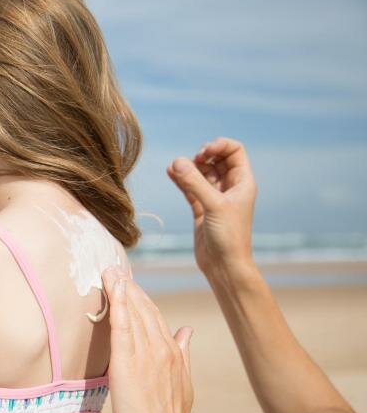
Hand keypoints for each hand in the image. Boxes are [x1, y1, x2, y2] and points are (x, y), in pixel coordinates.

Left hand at [101, 266, 199, 412]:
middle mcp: (162, 348)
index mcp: (174, 353)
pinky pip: (122, 325)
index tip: (130, 282)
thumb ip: (183, 354)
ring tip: (110, 270)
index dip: (141, 298)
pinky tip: (113, 286)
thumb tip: (187, 331)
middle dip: (130, 287)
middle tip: (115, 267)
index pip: (155, 317)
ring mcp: (146, 354)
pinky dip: (118, 302)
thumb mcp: (182, 383)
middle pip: (144, 309)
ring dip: (122, 288)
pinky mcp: (128, 362)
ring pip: (134, 312)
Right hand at [166, 137, 256, 276]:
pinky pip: (190, 188)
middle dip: (202, 156)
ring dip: (188, 168)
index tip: (203, 153)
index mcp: (242, 182)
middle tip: (191, 162)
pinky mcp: (201, 209)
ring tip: (173, 167)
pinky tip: (169, 173)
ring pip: (201, 174)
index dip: (219, 146)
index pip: (234, 151)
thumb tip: (176, 161)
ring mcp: (214, 198)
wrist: (224, 266)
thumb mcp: (213, 205)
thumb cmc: (228, 237)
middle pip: (216, 159)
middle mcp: (230, 188)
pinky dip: (181, 180)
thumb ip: (194, 182)